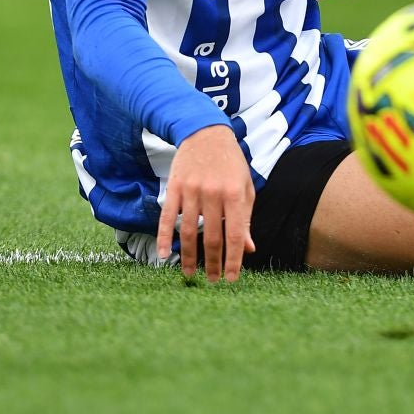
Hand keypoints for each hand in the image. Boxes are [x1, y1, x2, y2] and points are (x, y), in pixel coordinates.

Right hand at [156, 124, 255, 283]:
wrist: (205, 132)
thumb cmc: (230, 163)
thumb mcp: (245, 187)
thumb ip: (246, 219)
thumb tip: (249, 249)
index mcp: (235, 195)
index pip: (236, 235)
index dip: (234, 260)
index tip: (231, 279)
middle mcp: (213, 194)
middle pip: (212, 237)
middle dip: (212, 263)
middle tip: (212, 281)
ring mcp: (192, 190)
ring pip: (188, 231)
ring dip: (189, 257)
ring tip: (190, 274)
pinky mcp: (174, 188)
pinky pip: (167, 217)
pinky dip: (164, 237)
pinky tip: (164, 255)